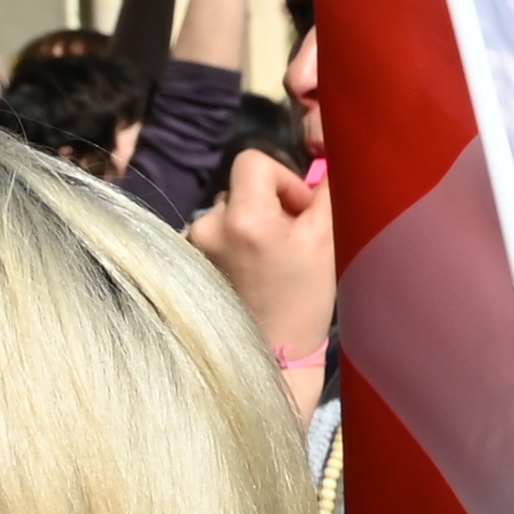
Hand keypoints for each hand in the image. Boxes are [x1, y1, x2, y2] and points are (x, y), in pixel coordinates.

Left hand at [192, 147, 336, 367]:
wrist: (274, 354)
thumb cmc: (304, 300)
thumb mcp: (327, 240)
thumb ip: (327, 192)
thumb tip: (327, 159)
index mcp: (242, 216)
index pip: (253, 160)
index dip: (283, 179)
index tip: (299, 211)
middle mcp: (206, 224)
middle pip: (240, 188)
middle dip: (269, 205)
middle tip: (290, 242)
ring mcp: (191, 244)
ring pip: (228, 211)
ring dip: (250, 225)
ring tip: (270, 261)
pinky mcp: (187, 260)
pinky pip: (215, 234)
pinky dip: (234, 243)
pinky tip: (250, 272)